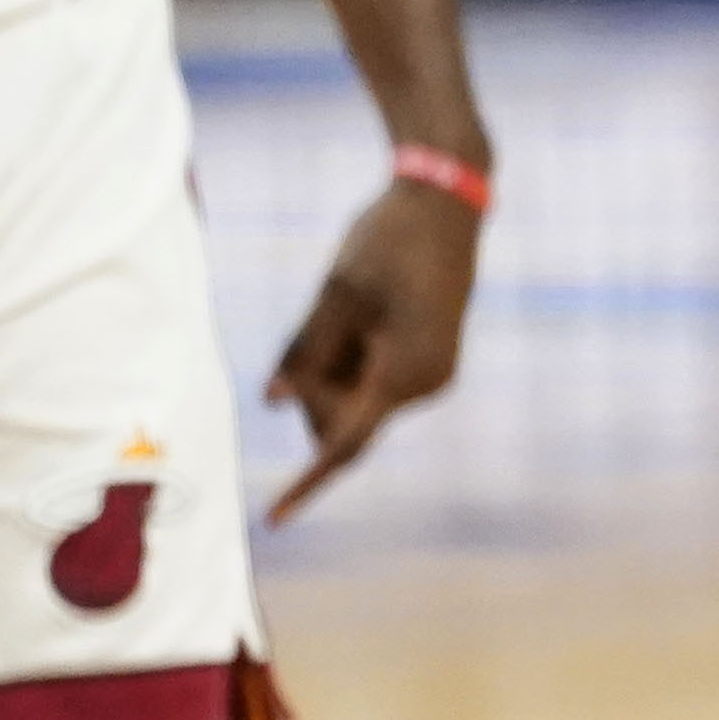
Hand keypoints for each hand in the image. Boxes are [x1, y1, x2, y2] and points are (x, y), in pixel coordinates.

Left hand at [263, 172, 476, 518]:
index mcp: (406, 373)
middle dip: (312, 388)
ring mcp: (431, 374)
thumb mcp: (336, 292)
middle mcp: (426, 384)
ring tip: (340, 308)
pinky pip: (372, 382)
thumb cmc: (389, 240)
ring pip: (355, 400)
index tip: (273, 518)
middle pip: (344, 419)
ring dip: (328, 370)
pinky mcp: (426, 360)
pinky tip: (356, 314)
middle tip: (315, 323)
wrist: (445, 202)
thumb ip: (305, 350)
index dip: (306, 481)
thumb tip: (274, 401)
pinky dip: (347, 361)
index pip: (346, 441)